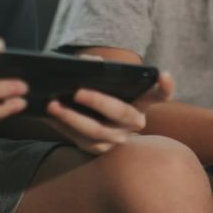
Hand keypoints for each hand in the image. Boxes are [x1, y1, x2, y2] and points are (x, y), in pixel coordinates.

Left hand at [43, 69, 175, 155]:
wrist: (94, 116)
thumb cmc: (103, 89)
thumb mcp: (105, 78)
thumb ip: (100, 66)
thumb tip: (89, 63)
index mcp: (143, 100)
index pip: (161, 94)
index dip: (164, 86)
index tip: (162, 74)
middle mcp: (135, 122)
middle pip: (121, 112)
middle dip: (98, 101)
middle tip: (78, 91)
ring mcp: (118, 138)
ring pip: (97, 132)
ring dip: (72, 119)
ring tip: (53, 106)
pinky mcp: (99, 149)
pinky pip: (80, 140)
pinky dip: (62, 127)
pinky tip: (48, 116)